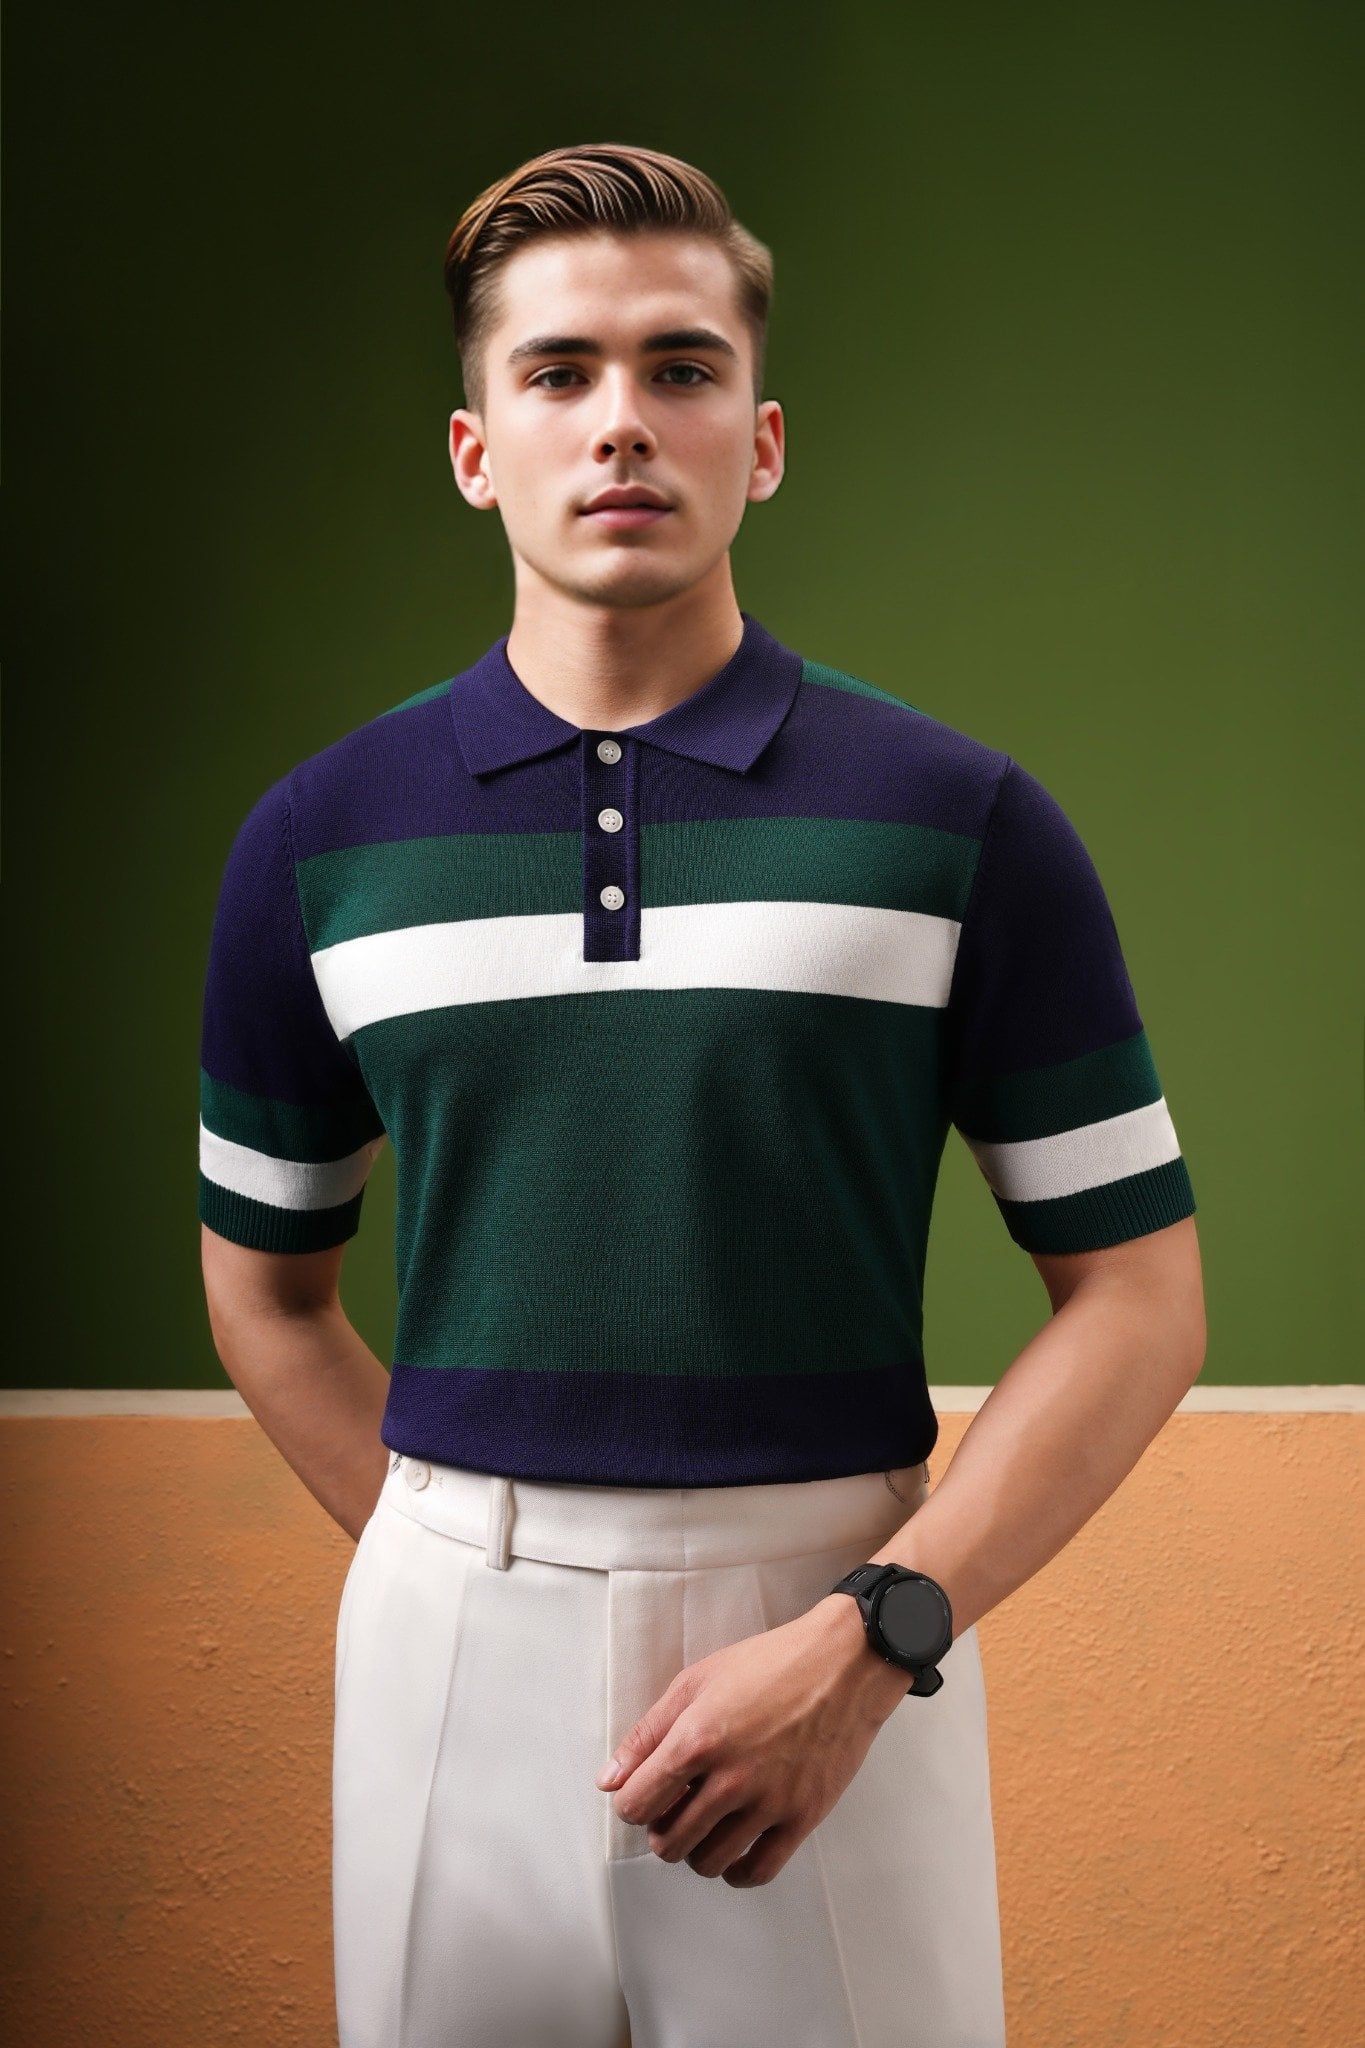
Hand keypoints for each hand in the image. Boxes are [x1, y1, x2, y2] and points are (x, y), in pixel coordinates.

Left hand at [595, 1594, 909, 1886]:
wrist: (843, 1666)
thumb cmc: (770, 1664)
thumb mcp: (696, 1681)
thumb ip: (647, 1734)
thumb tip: (609, 1781)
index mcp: (697, 1740)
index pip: (636, 1804)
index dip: (631, 1803)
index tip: (642, 1795)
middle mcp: (731, 1778)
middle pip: (668, 1842)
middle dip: (662, 1828)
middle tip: (676, 1807)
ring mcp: (769, 1803)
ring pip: (708, 1863)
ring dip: (696, 1850)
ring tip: (705, 1823)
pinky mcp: (802, 1818)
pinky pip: (757, 1872)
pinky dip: (736, 1871)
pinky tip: (734, 1849)